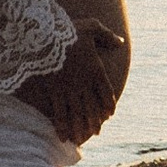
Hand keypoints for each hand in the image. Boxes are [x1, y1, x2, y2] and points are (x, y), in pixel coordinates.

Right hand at [25, 23, 126, 145]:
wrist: (46, 35)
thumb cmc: (69, 30)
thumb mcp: (92, 28)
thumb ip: (107, 36)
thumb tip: (120, 42)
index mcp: (96, 69)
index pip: (106, 92)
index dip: (108, 105)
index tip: (108, 114)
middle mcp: (84, 83)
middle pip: (92, 107)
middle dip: (94, 121)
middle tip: (96, 132)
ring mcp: (69, 89)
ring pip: (78, 113)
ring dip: (80, 127)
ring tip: (81, 138)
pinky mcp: (54, 92)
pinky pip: (60, 112)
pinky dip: (62, 126)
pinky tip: (63, 136)